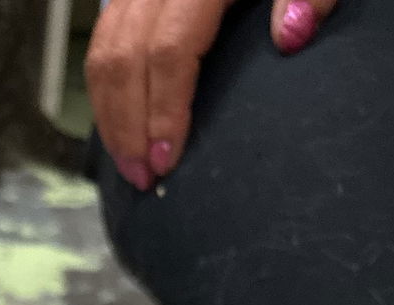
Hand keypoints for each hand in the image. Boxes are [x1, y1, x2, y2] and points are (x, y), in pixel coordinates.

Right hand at [86, 0, 337, 187]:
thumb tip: (290, 36)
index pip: (170, 49)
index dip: (164, 110)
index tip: (167, 162)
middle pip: (123, 56)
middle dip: (127, 125)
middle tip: (143, 180)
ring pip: (103, 51)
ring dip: (110, 114)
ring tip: (129, 164)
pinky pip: (104, 41)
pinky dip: (107, 90)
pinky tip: (122, 126)